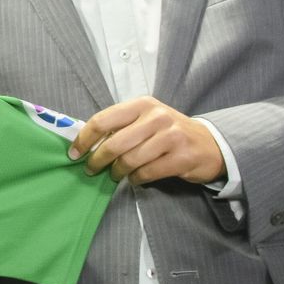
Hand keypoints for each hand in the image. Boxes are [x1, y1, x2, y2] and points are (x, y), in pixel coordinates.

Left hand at [69, 96, 224, 184]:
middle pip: (114, 144)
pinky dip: (136, 179)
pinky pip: (146, 173)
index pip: (103, 120)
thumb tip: (86, 143)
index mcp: (142, 104)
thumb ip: (120, 126)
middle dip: (98, 161)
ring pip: (129, 161)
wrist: (209, 143)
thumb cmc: (168, 132)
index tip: (74, 153)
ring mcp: (171, 136)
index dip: (85, 139)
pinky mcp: (181, 157)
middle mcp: (157, 117)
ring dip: (117, 172)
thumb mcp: (145, 119)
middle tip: (91, 170)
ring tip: (115, 175)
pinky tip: (134, 178)